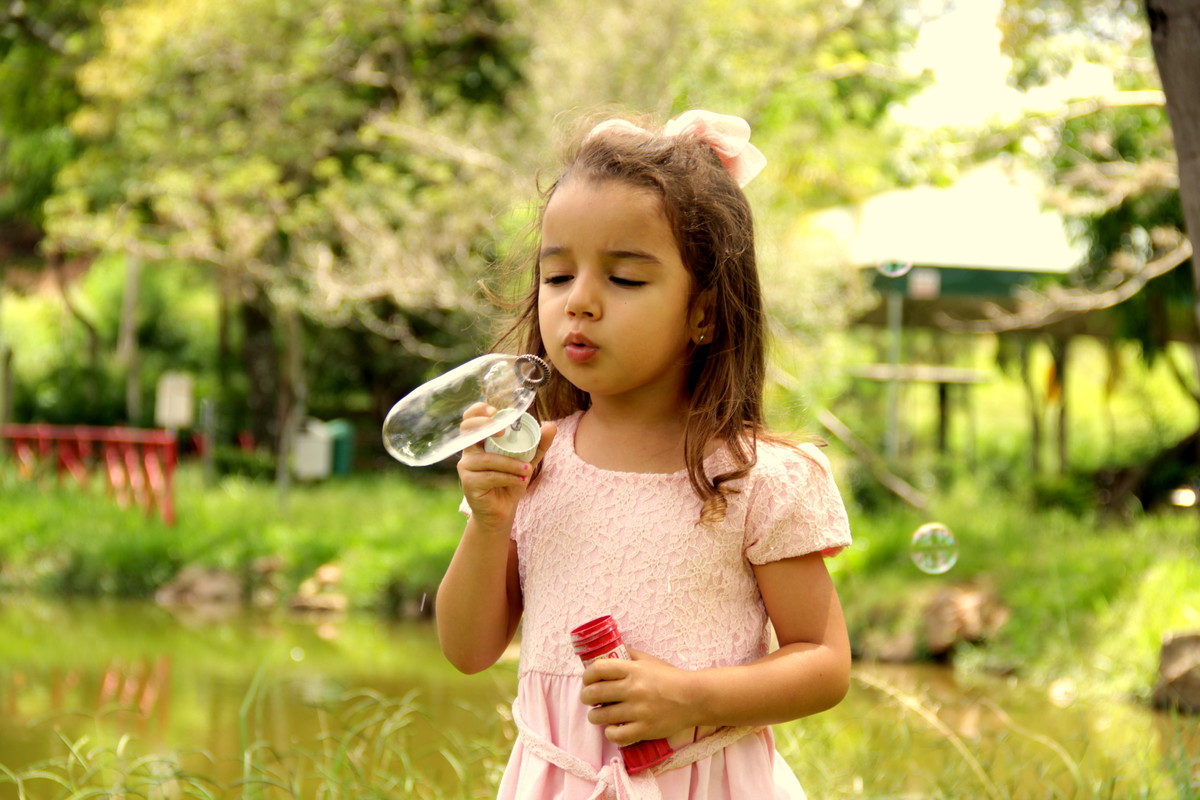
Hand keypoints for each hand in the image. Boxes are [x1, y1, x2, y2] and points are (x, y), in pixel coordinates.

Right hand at [457, 403, 555, 529]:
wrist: (502, 511)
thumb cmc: (510, 482)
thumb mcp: (527, 460)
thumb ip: (538, 444)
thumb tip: (551, 425)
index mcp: (480, 442)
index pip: (470, 420)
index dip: (477, 411)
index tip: (494, 411)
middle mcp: (469, 453)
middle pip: (468, 432)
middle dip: (485, 427)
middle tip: (503, 432)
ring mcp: (466, 469)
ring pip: (487, 459)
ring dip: (510, 463)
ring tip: (527, 470)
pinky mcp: (469, 484)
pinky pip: (490, 476)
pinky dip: (508, 478)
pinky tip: (520, 481)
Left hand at [578, 649, 696, 745]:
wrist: (694, 698)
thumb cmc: (669, 677)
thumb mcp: (648, 660)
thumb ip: (628, 654)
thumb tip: (607, 650)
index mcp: (633, 670)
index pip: (597, 669)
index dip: (586, 676)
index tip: (587, 680)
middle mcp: (633, 689)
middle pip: (594, 694)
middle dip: (586, 697)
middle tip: (589, 699)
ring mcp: (638, 711)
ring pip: (600, 717)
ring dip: (595, 716)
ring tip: (599, 715)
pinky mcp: (645, 730)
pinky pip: (616, 736)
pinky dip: (610, 733)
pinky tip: (613, 728)